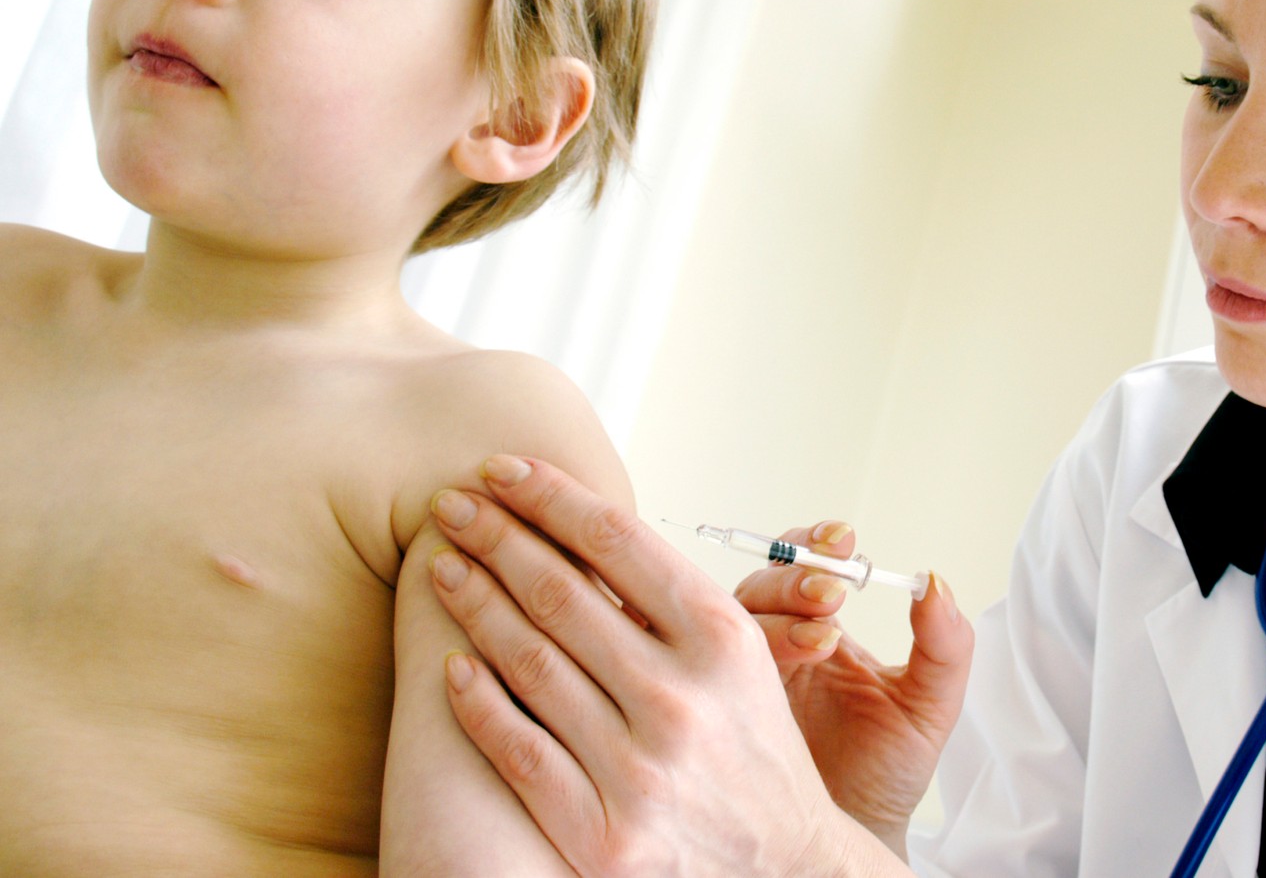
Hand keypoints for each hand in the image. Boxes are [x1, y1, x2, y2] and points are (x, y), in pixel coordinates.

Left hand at [426, 455, 908, 876]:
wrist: (782, 868)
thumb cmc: (753, 749)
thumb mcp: (742, 660)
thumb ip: (672, 603)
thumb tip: (582, 524)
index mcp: (722, 638)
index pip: (617, 541)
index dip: (550, 495)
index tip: (503, 467)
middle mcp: (681, 698)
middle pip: (563, 592)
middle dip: (497, 535)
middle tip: (453, 503)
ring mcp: (639, 769)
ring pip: (530, 663)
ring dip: (474, 602)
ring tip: (443, 565)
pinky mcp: (601, 833)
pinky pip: (518, 751)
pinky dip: (477, 701)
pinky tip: (450, 663)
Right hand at [736, 524, 974, 854]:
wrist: (859, 836)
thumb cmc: (888, 772)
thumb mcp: (931, 704)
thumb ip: (944, 644)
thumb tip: (935, 582)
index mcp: (822, 632)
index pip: (806, 566)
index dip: (817, 545)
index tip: (844, 540)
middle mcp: (777, 647)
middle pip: (762, 584)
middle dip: (794, 578)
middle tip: (833, 596)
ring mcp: (744, 677)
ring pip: (731, 619)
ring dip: (775, 617)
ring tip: (823, 640)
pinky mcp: (721, 710)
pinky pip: (706, 666)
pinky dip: (726, 653)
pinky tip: (770, 668)